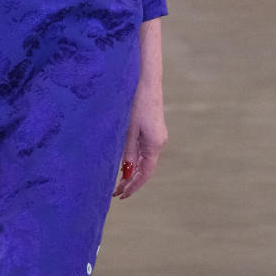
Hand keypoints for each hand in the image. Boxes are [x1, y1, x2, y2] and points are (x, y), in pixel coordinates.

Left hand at [113, 83, 167, 199]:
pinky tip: (126, 164)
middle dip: (131, 182)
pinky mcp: (154, 129)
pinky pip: (146, 151)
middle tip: (115, 193)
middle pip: (146, 169)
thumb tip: (127, 172)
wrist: (146, 80)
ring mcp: (158, 136)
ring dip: (133, 172)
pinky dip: (136, 161)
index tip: (121, 196)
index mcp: (154, 144)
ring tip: (118, 182)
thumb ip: (128, 151)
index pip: (145, 173)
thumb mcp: (128, 129)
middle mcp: (159, 142)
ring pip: (146, 161)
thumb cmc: (135, 102)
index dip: (133, 187)